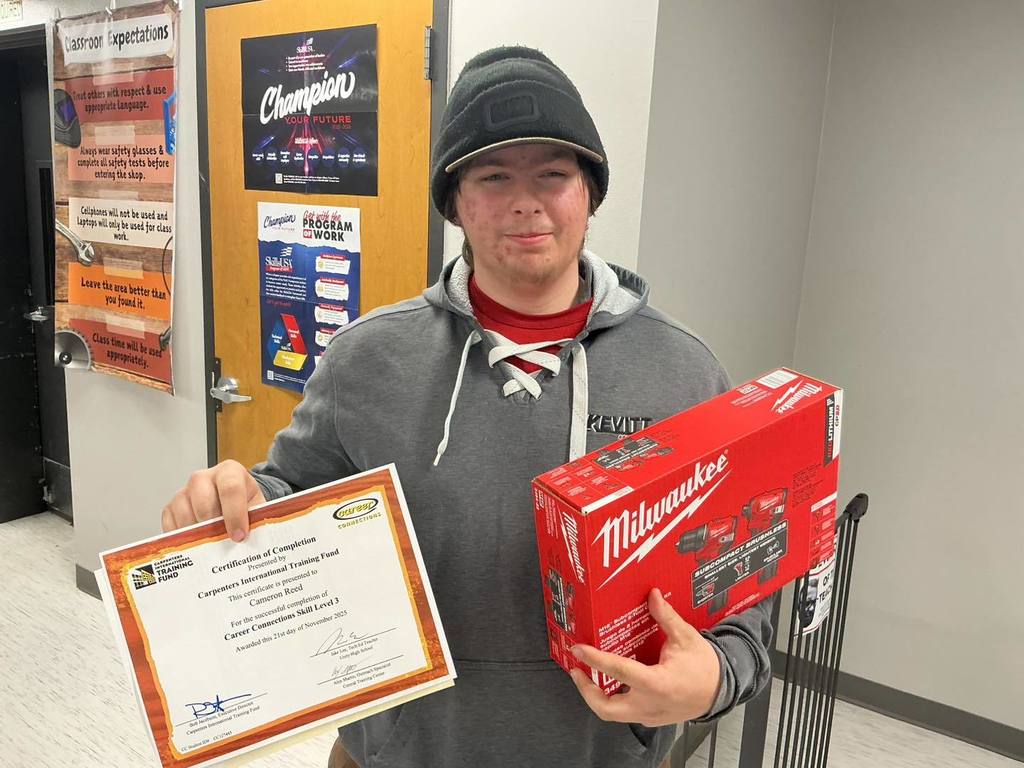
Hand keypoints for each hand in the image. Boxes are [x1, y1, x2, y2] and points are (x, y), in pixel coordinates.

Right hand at [160, 460, 265, 540]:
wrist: (235, 501)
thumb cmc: (245, 503)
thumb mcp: (257, 508)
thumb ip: (255, 520)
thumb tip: (249, 539)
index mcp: (229, 471)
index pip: (230, 488)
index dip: (235, 514)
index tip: (239, 535)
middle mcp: (203, 478)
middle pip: (204, 503)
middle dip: (214, 527)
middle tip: (224, 542)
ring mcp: (184, 492)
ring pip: (185, 515)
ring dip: (198, 534)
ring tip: (212, 543)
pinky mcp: (171, 508)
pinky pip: (171, 525)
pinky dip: (183, 538)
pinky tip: (196, 542)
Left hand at [568, 588, 720, 725]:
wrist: (722, 690)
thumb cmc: (704, 666)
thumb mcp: (686, 637)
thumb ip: (666, 617)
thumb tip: (652, 595)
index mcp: (658, 684)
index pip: (619, 671)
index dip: (596, 659)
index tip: (578, 649)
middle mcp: (650, 704)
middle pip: (606, 708)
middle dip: (586, 690)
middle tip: (576, 670)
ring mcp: (650, 715)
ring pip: (613, 714)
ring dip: (596, 696)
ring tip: (587, 676)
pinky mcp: (651, 718)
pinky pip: (625, 712)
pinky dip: (612, 698)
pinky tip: (609, 682)